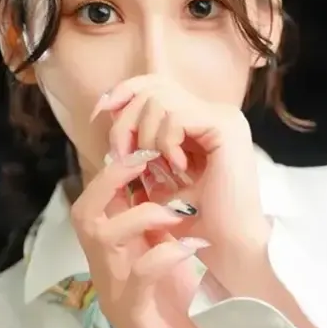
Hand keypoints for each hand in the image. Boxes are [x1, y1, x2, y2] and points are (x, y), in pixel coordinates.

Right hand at [70, 151, 215, 327]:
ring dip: (141, 213)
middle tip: (148, 163)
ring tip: (180, 211)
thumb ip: (169, 232)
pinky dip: (164, 254)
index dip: (112, 172)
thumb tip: (182, 185)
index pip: (94, 204)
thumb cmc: (193, 319)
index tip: (144, 149)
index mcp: (117, 258)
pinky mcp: (135, 318)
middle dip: (112, 180)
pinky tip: (193, 247)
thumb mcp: (177, 266)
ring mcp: (116, 296)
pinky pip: (138, 276)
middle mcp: (108, 273)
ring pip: (101, 237)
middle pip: (84, 215)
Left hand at [92, 75, 271, 282]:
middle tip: (123, 155)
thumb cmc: (195, 219)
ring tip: (154, 166)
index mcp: (200, 119)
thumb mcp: (157, 177)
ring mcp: (223, 117)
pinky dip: (166, 142)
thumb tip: (108, 116)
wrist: (226, 244)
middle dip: (127, 120)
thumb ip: (139, 147)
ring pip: (161, 99)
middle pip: (153, 86)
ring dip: (145, 136)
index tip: (100, 116)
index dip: (123, 93)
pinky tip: (177, 167)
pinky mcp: (225, 127)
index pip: (154, 83)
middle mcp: (214, 112)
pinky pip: (177, 117)